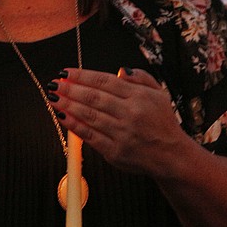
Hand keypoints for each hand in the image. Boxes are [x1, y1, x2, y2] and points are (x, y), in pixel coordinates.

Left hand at [48, 68, 187, 176]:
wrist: (173, 156)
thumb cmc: (162, 123)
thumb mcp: (160, 94)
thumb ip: (141, 78)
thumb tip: (121, 70)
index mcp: (139, 97)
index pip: (105, 82)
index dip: (83, 76)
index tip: (66, 72)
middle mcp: (130, 114)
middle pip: (94, 97)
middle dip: (70, 89)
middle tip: (54, 84)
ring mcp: (122, 133)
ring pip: (89, 115)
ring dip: (68, 105)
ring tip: (53, 97)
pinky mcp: (115, 151)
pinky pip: (90, 135)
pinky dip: (74, 125)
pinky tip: (62, 116)